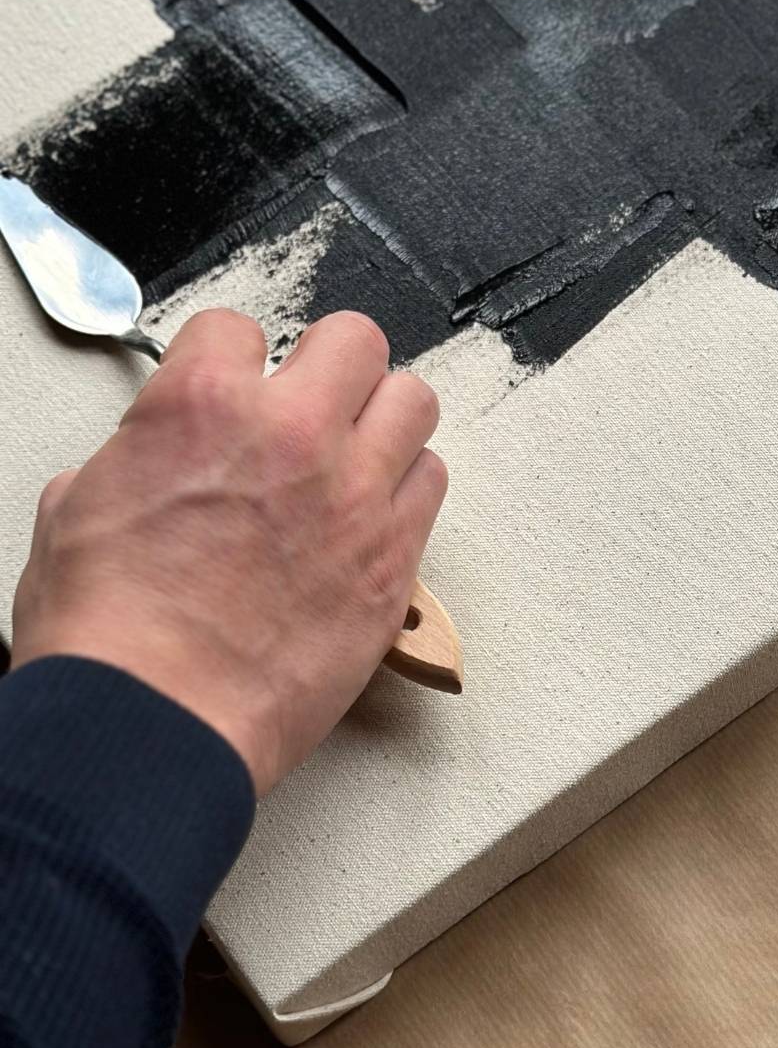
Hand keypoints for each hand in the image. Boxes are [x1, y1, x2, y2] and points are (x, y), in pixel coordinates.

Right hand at [10, 309, 447, 795]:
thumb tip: (151, 462)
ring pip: (413, 403)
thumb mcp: (76, 510)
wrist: (156, 721)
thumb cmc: (109, 635)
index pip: (238, 326)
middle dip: (329, 366)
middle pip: (354, 342)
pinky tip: (373, 513)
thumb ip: (133, 458)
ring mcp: (355, 494)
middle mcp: (292, 434)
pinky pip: (431, 483)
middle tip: (313, 402)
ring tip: (355, 454)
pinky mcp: (395, 557)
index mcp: (202, 406)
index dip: (229, 360)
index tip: (233, 385)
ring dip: (382, 420)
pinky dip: (406, 488)